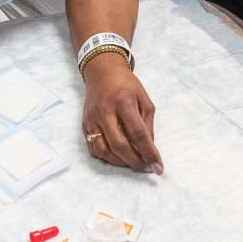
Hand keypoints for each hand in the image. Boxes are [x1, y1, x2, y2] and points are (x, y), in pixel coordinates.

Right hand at [81, 59, 163, 174]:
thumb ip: (147, 125)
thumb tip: (149, 149)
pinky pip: (94, 149)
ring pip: (104, 151)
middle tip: (146, 168)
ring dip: (120, 163)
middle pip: (119, 146)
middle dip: (135, 162)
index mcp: (123, 102)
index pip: (138, 134)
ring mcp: (92, 120)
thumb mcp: (144, 100)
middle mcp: (105, 112)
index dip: (149, 153)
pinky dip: (107, 158)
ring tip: (133, 163)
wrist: (102, 73)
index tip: (158, 167)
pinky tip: (118, 157)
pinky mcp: (84, 125)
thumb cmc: (127, 86)